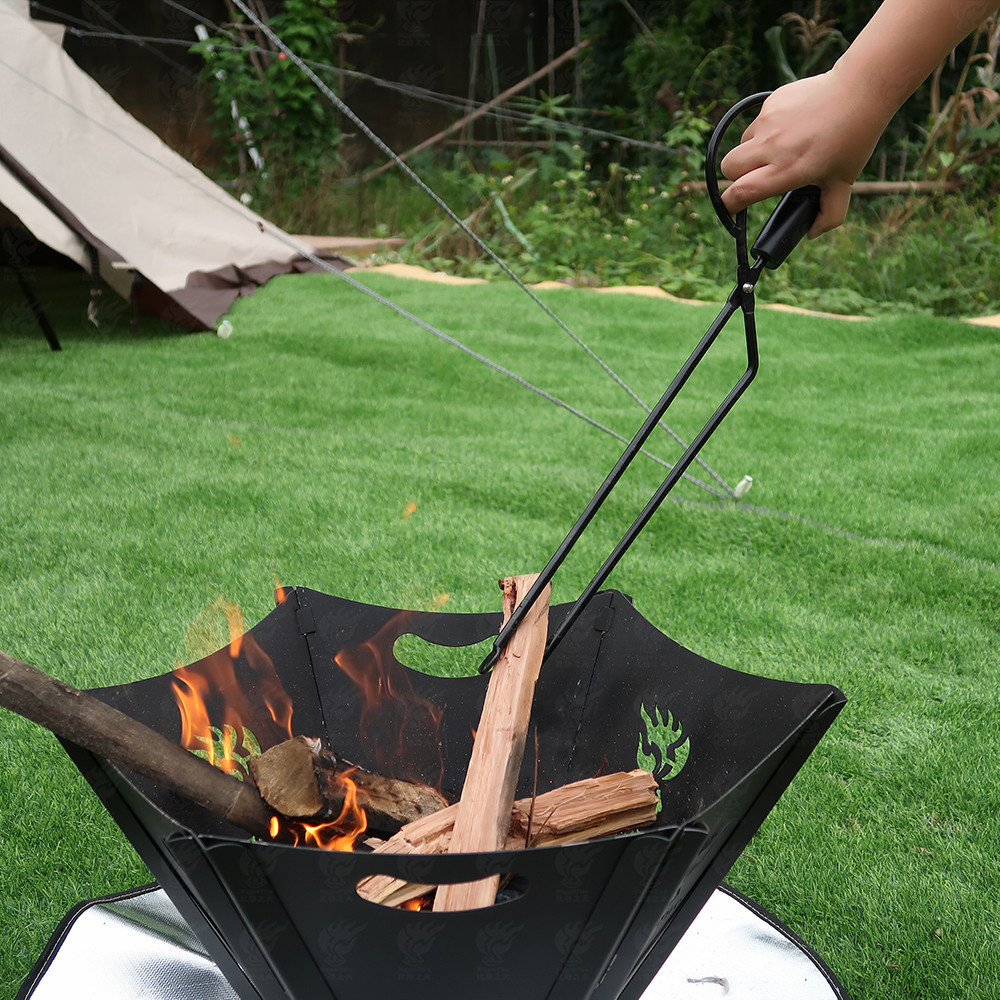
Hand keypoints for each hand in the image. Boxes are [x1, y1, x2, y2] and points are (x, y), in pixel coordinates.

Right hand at [719, 72, 888, 234]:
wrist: (860, 90)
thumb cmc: (853, 138)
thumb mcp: (844, 183)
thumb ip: (829, 215)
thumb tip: (811, 233)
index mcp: (786, 170)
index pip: (740, 192)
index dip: (729, 205)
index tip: (733, 207)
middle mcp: (772, 146)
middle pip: (729, 168)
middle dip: (736, 177)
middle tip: (757, 177)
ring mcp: (768, 121)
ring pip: (742, 144)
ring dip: (752, 153)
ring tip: (780, 150)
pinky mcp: (771, 103)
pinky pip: (757, 123)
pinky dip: (767, 131)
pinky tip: (791, 127)